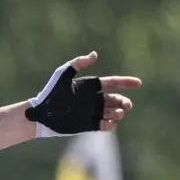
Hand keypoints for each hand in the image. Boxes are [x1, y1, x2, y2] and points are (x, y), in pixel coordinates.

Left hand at [25, 52, 140, 136]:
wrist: (41, 115)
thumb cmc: (50, 94)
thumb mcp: (63, 75)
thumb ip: (78, 63)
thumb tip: (95, 54)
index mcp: (90, 86)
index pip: (113, 83)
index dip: (126, 82)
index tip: (138, 83)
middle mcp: (93, 99)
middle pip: (116, 99)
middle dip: (123, 101)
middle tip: (125, 105)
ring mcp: (92, 112)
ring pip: (113, 112)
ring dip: (118, 113)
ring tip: (116, 113)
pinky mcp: (88, 125)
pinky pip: (105, 125)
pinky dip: (110, 125)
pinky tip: (109, 124)